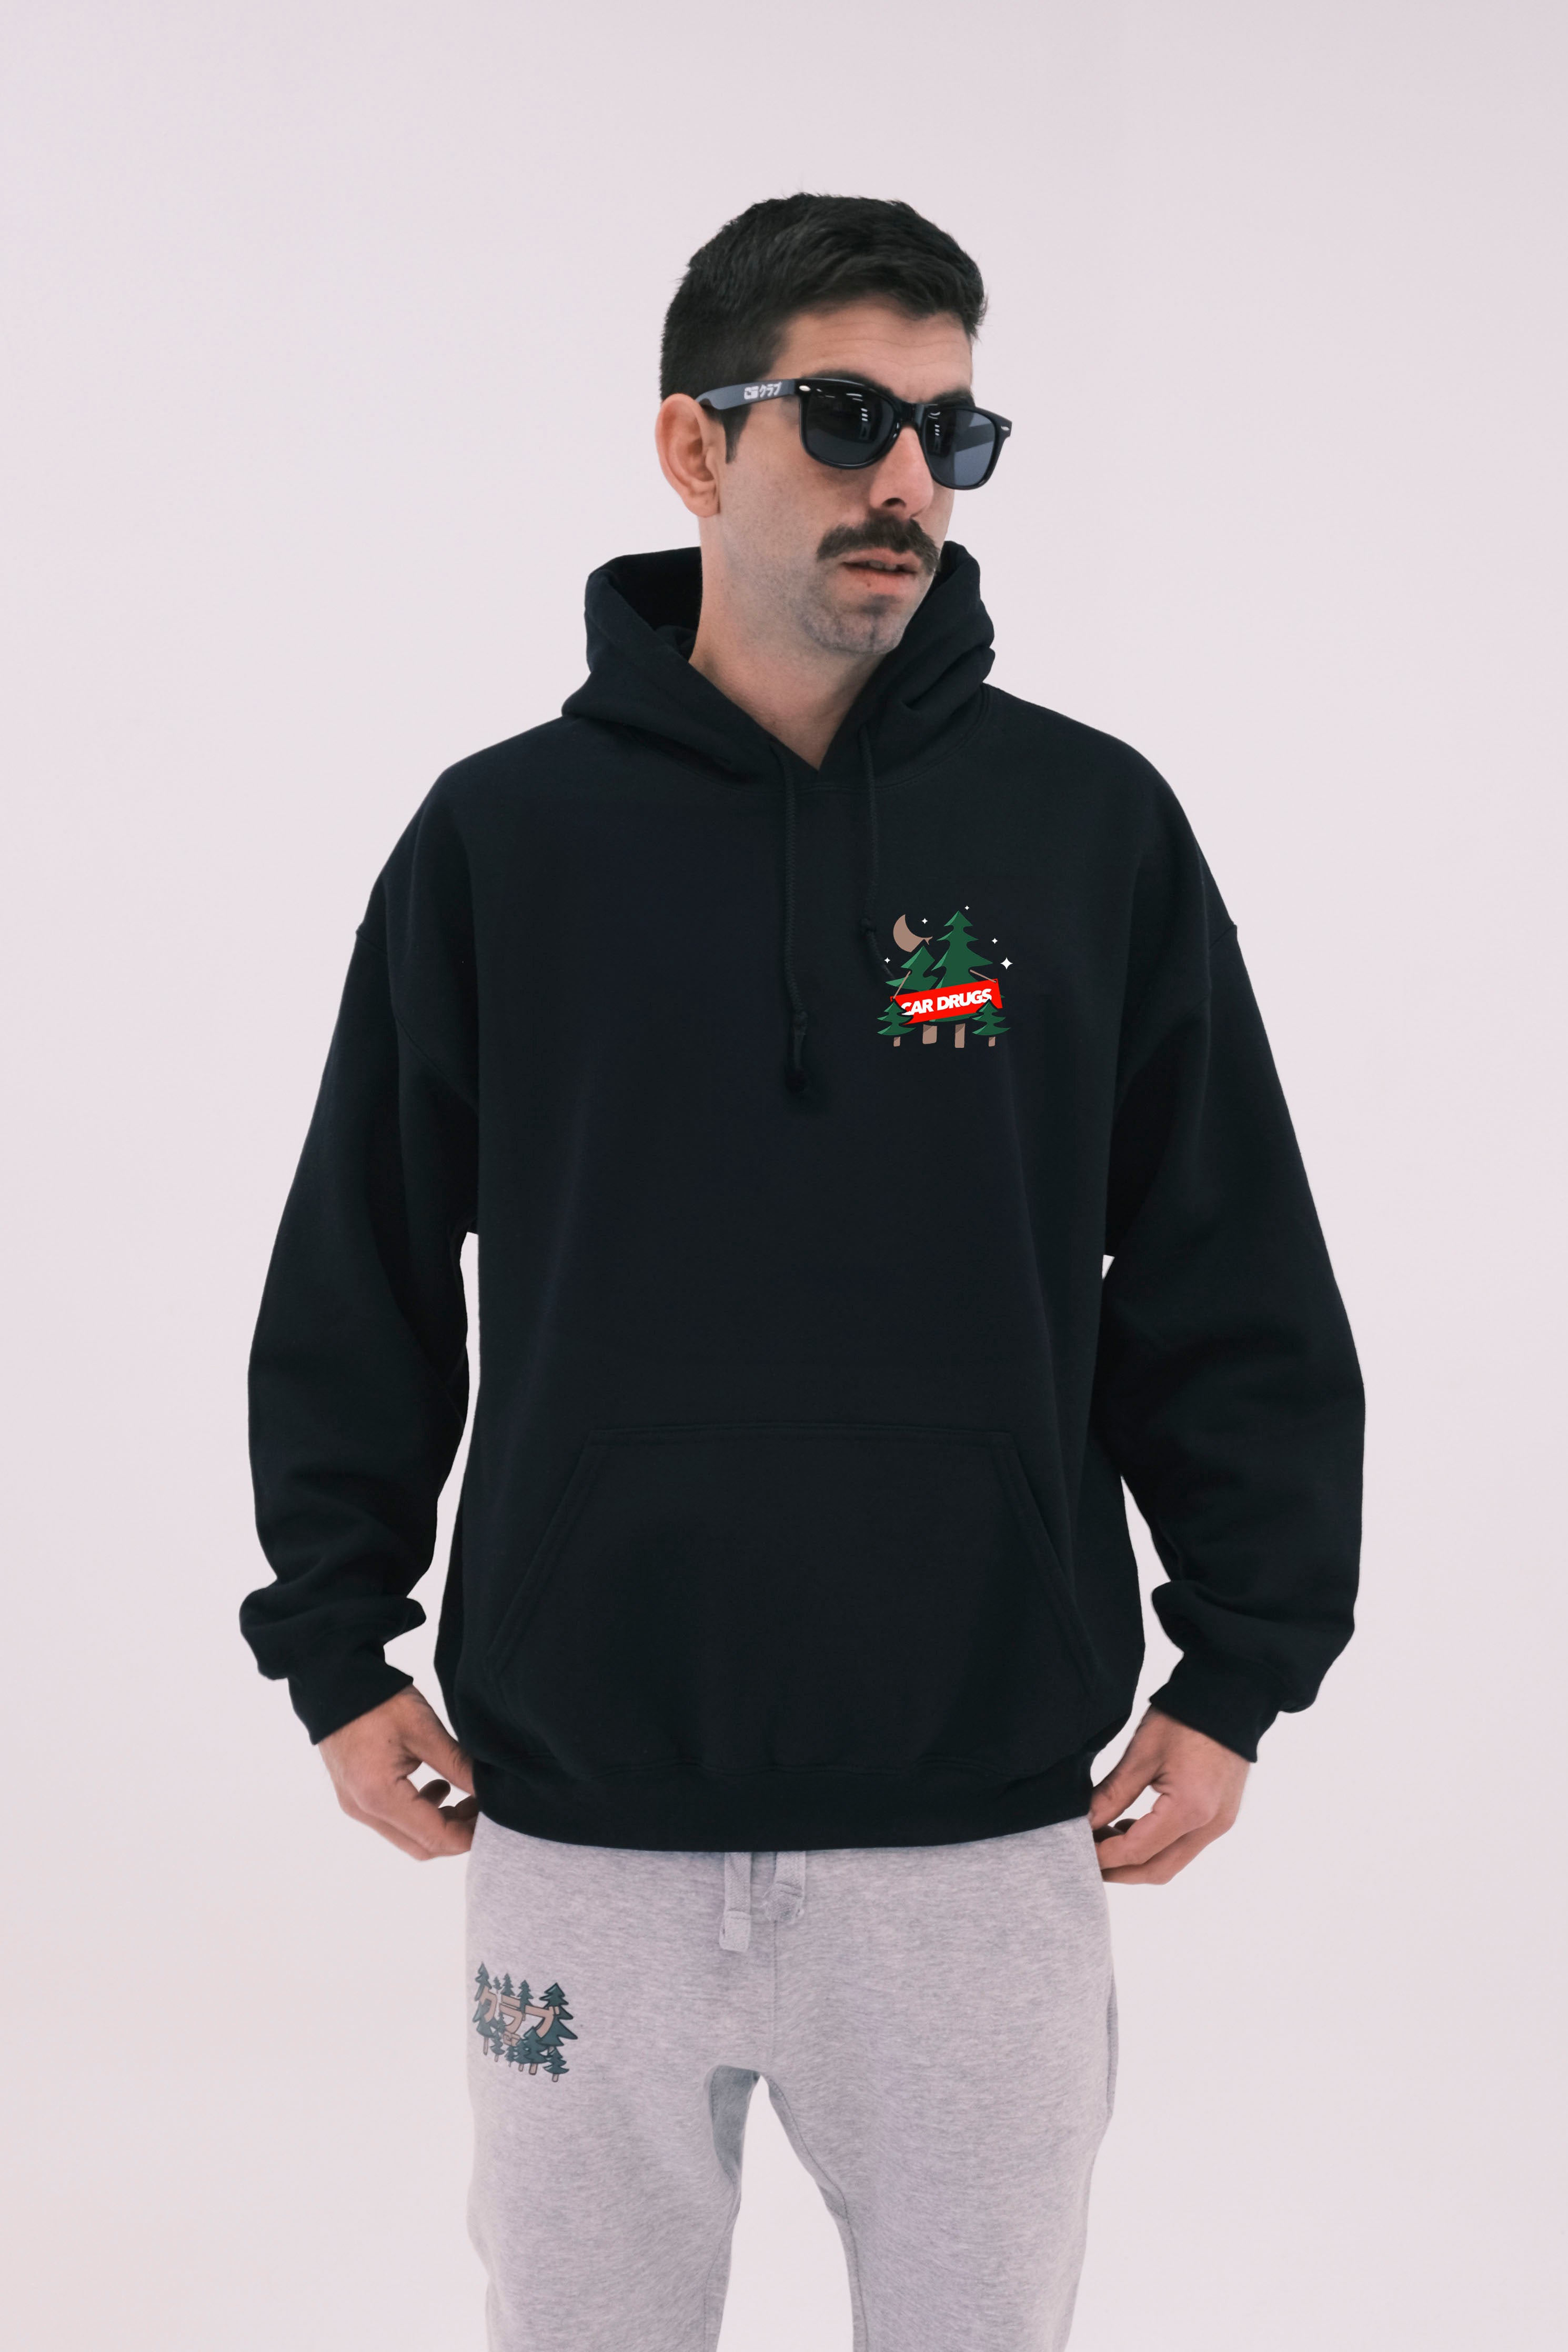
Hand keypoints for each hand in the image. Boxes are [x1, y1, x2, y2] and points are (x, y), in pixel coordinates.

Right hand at [319, 1686, 478, 1860]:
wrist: (334, 1685)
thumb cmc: (377, 1701)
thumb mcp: (424, 1729)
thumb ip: (457, 1764)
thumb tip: (490, 1790)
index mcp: (378, 1795)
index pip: (434, 1837)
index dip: (469, 1835)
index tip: (494, 1818)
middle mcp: (363, 1809)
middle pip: (420, 1846)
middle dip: (457, 1833)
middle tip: (483, 1808)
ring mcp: (355, 1806)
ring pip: (407, 1837)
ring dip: (440, 1823)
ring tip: (465, 1796)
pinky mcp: (355, 1797)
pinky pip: (393, 1821)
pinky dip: (420, 1814)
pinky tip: (437, 1787)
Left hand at [1088, 1706, 1248, 1884]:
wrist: (1229, 1696)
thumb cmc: (1186, 1718)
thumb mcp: (1142, 1753)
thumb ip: (1113, 1794)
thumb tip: (1085, 1822)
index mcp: (1191, 1810)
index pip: (1138, 1851)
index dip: (1104, 1857)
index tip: (1076, 1852)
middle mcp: (1210, 1826)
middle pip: (1158, 1870)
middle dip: (1119, 1871)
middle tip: (1086, 1860)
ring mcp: (1220, 1823)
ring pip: (1173, 1862)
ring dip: (1137, 1860)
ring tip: (1104, 1839)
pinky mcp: (1222, 1815)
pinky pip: (1185, 1846)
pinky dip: (1157, 1846)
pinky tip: (1131, 1826)